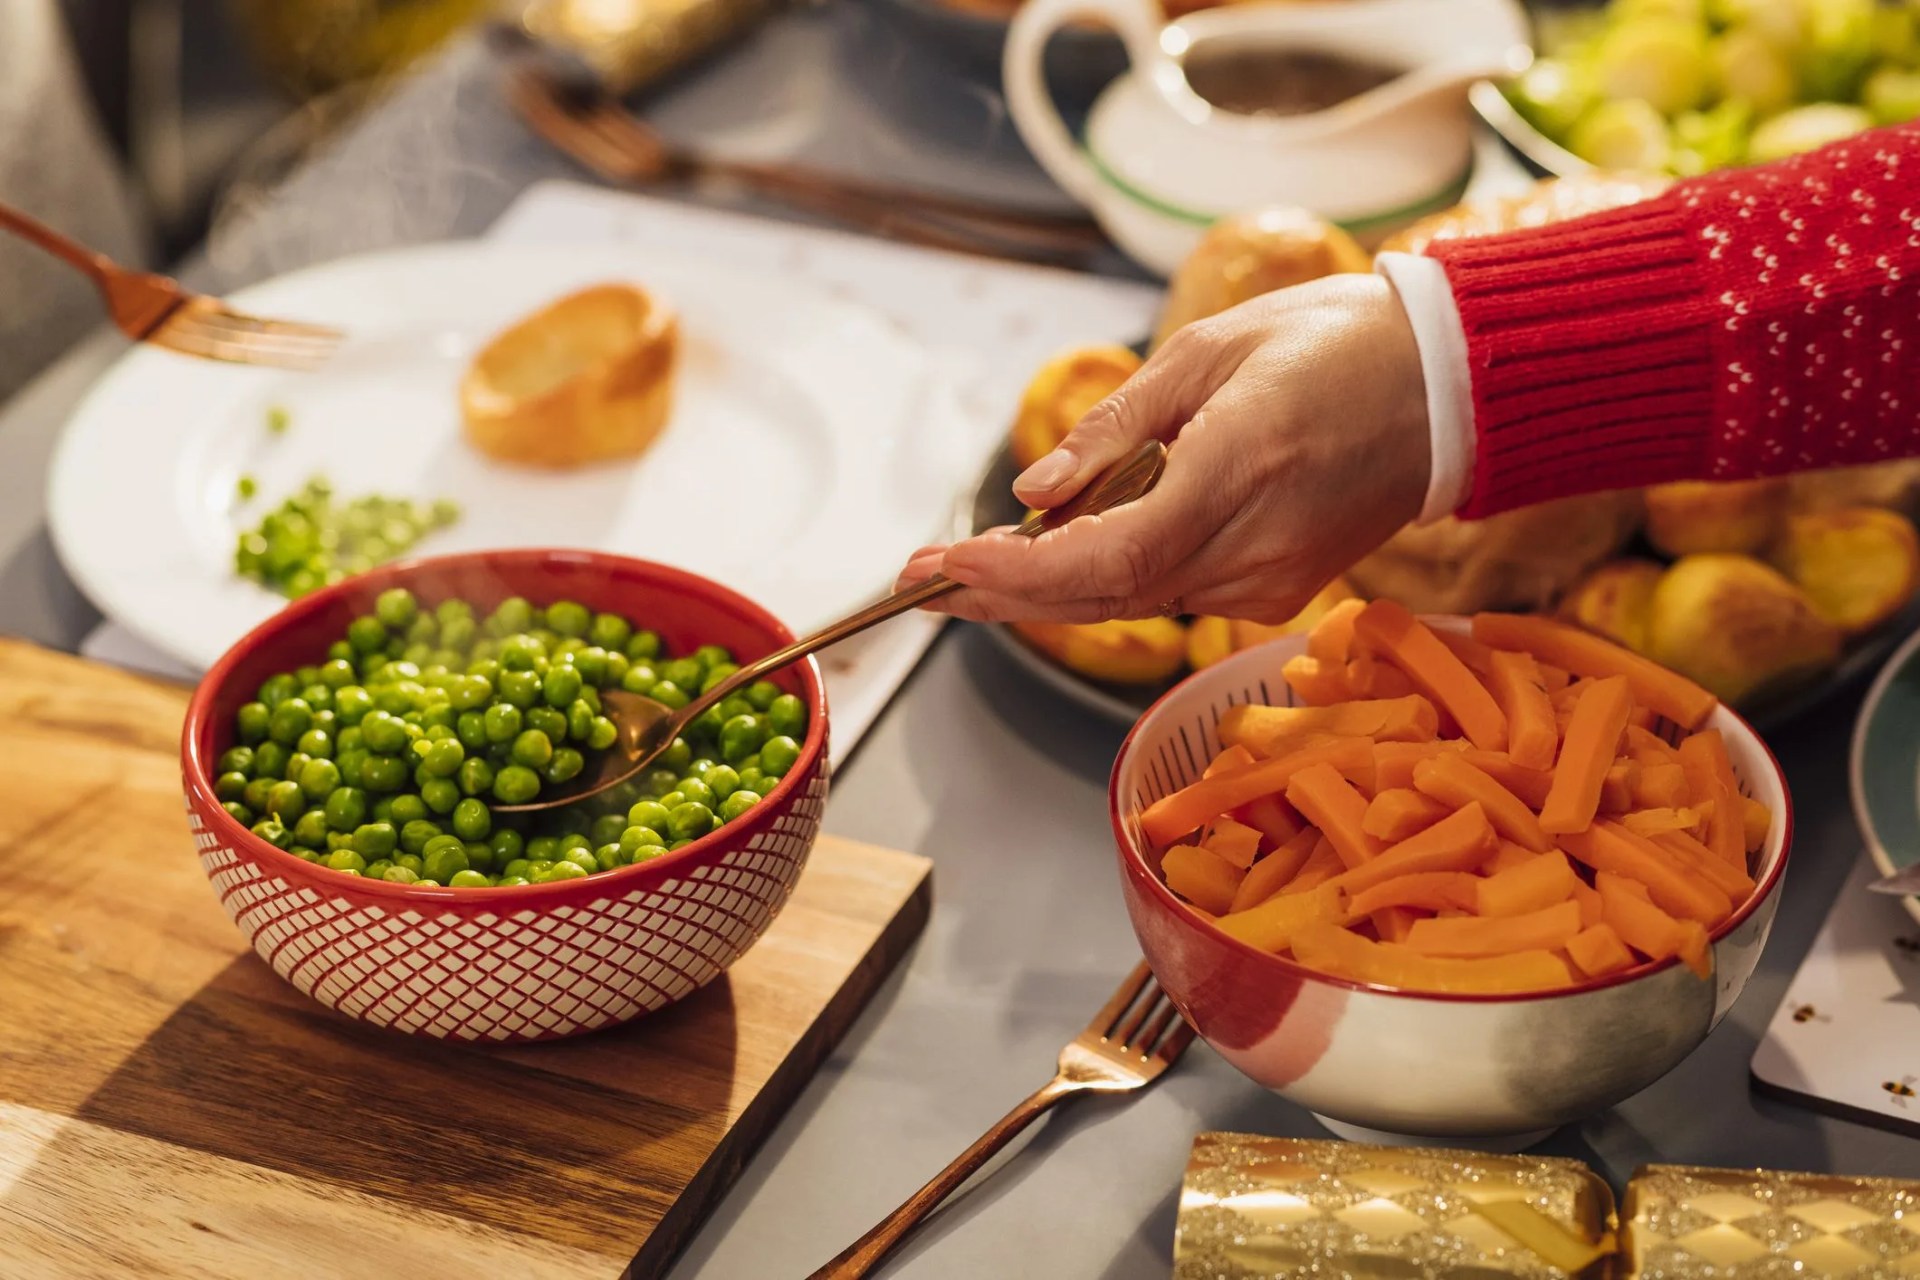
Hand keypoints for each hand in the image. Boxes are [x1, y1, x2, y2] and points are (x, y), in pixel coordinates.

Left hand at [897, 273, 1432, 623]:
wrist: (1446, 388)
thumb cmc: (1331, 345)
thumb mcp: (1208, 353)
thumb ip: (1115, 429)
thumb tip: (1033, 492)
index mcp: (1239, 468)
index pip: (1107, 555)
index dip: (1015, 573)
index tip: (940, 564)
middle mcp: (1255, 544)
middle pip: (1105, 596)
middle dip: (1003, 593)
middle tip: (921, 580)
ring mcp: (1272, 582)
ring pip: (1133, 602)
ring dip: (1045, 593)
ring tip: (967, 571)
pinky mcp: (1278, 594)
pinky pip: (1172, 595)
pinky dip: (1106, 584)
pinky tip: (1055, 565)